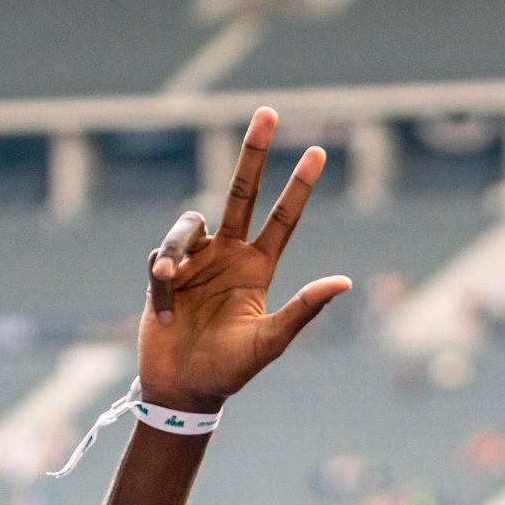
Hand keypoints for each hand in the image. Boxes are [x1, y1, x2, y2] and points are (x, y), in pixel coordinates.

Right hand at [138, 107, 351, 410]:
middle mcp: (228, 255)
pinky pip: (160, 259)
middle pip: (242, 192)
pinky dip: (161, 279)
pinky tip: (164, 313)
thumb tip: (345, 281)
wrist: (183, 391)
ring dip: (176, 244)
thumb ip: (304, 309)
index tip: (318, 151)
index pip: (284, 218)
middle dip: (254, 153)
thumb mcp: (271, 341)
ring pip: (188, 224)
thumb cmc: (230, 371)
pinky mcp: (163, 274)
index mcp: (258, 268)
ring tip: (166, 277)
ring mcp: (195, 261)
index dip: (300, 186)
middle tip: (268, 113)